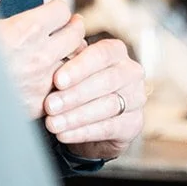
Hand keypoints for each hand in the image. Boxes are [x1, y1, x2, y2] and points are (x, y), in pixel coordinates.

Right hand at [0, 0, 84, 117]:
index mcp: (28, 29)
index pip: (62, 9)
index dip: (56, 7)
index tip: (49, 10)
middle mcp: (41, 56)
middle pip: (76, 32)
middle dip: (70, 26)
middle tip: (64, 25)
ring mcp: (42, 83)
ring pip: (75, 61)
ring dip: (70, 54)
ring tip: (61, 50)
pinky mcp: (38, 105)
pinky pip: (63, 88)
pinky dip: (60, 80)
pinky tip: (49, 78)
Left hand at [43, 37, 145, 160]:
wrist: (92, 122)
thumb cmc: (78, 87)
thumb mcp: (71, 71)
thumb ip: (66, 62)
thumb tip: (49, 58)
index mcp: (116, 52)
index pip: (102, 54)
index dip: (79, 68)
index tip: (57, 80)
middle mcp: (131, 72)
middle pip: (106, 81)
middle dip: (74, 95)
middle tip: (50, 105)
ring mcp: (137, 98)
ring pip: (107, 105)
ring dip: (76, 116)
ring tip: (53, 122)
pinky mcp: (134, 124)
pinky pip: (108, 128)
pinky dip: (82, 132)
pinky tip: (64, 134)